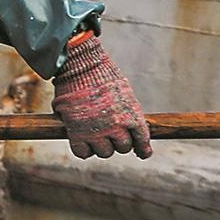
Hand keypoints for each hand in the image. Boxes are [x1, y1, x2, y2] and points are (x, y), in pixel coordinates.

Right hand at [50, 32, 151, 158]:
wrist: (80, 66)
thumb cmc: (100, 74)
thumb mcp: (123, 93)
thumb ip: (126, 112)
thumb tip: (124, 129)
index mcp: (132, 116)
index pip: (142, 141)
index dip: (142, 149)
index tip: (142, 153)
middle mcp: (117, 127)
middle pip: (122, 148)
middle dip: (117, 143)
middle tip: (108, 134)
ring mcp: (97, 131)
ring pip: (104, 152)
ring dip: (100, 146)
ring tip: (93, 136)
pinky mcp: (77, 132)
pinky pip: (82, 152)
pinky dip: (83, 150)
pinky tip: (81, 142)